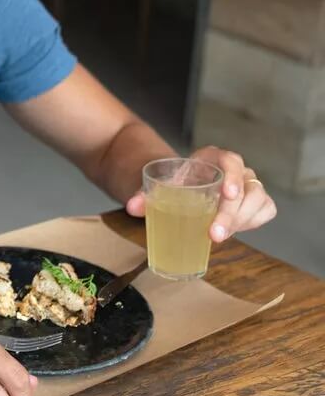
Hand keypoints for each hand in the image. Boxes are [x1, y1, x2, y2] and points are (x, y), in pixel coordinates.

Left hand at [125, 146, 276, 241]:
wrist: (186, 188)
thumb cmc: (177, 185)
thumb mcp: (162, 186)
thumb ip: (146, 196)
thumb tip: (131, 208)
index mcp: (213, 159)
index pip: (231, 160)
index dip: (232, 176)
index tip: (227, 194)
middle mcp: (236, 170)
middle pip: (246, 187)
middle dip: (231, 213)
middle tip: (213, 235)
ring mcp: (249, 185)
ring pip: (258, 200)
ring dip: (240, 221)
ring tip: (216, 236)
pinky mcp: (256, 202)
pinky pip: (265, 210)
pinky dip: (253, 222)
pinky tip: (233, 231)